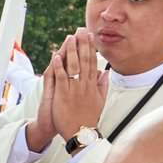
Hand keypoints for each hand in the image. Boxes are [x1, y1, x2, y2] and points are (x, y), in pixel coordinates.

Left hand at [47, 28, 108, 147]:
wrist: (80, 133)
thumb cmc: (88, 118)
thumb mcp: (100, 101)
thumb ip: (102, 85)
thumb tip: (105, 72)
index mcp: (92, 85)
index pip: (92, 62)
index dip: (91, 48)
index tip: (90, 36)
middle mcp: (84, 85)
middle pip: (84, 60)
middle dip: (82, 44)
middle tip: (81, 30)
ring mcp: (74, 89)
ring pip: (73, 66)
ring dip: (71, 50)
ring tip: (70, 37)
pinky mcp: (63, 95)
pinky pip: (61, 78)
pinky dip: (59, 66)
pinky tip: (57, 56)